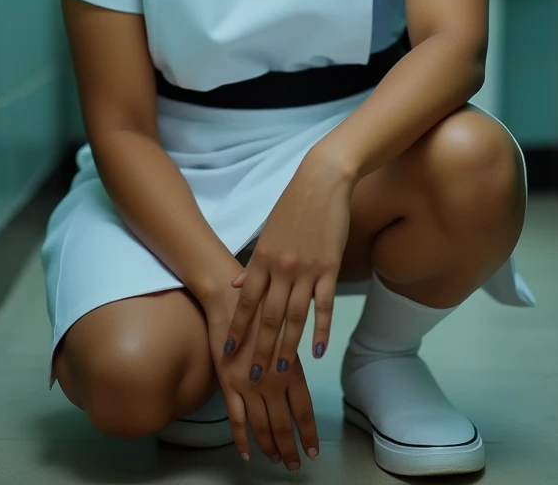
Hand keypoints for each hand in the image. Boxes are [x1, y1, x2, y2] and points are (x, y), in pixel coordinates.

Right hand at [203, 283, 319, 470]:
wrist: (229, 301)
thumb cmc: (261, 312)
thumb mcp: (285, 333)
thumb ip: (290, 361)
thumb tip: (296, 387)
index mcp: (290, 369)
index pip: (303, 411)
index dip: (308, 434)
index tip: (312, 450)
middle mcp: (271, 382)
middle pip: (283, 424)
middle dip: (290, 448)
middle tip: (295, 465)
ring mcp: (248, 385)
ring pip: (261, 426)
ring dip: (270, 447)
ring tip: (276, 460)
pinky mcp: (228, 385)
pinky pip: (236, 419)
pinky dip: (242, 439)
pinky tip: (247, 453)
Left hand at [225, 150, 353, 378]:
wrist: (322, 181)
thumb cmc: (293, 205)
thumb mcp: (268, 233)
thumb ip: (254, 264)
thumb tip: (235, 288)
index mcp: (263, 258)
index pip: (246, 302)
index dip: (237, 328)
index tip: (228, 351)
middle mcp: (282, 268)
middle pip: (269, 316)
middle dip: (260, 348)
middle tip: (252, 377)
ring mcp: (307, 270)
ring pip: (295, 316)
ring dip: (287, 346)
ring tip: (281, 372)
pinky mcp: (330, 268)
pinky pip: (324, 306)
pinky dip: (321, 330)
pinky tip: (318, 351)